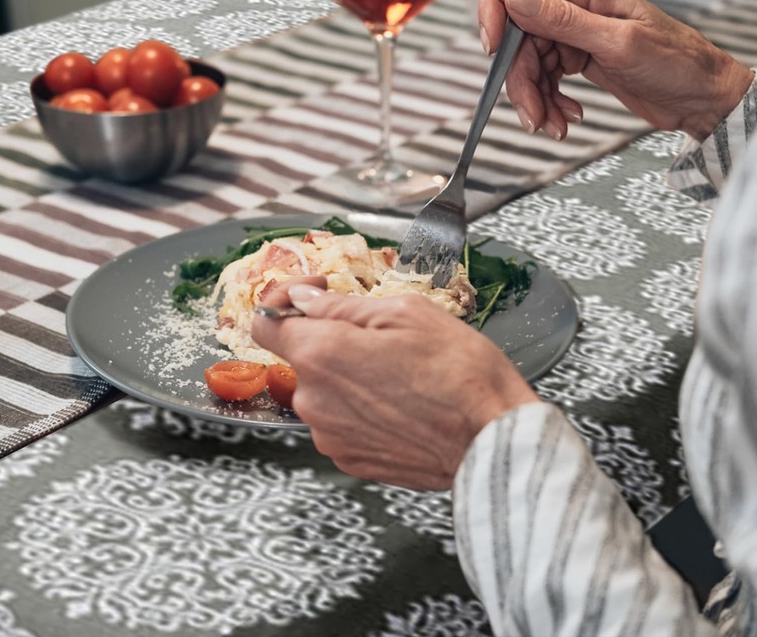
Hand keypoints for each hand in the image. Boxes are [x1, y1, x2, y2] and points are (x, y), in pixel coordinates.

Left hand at [251, 282, 537, 489]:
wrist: (491, 439)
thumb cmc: (460, 374)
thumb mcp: (406, 313)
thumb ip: (341, 305)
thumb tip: (304, 299)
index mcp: (322, 354)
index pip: (265, 324)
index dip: (283, 303)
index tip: (311, 296)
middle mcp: (314, 400)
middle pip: (302, 358)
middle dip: (331, 340)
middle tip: (380, 335)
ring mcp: (330, 436)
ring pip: (323, 391)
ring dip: (348, 376)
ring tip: (400, 373)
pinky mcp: (350, 460)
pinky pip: (341, 422)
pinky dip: (361, 409)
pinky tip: (400, 402)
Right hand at [479, 0, 753, 141]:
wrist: (700, 97)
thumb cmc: (675, 62)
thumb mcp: (616, 43)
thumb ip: (562, 20)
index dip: (495, 8)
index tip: (493, 48)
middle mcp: (572, 3)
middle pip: (517, 35)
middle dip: (520, 80)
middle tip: (533, 117)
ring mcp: (573, 32)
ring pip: (527, 63)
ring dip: (534, 99)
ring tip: (554, 126)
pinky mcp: (575, 58)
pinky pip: (544, 79)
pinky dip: (549, 102)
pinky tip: (568, 117)